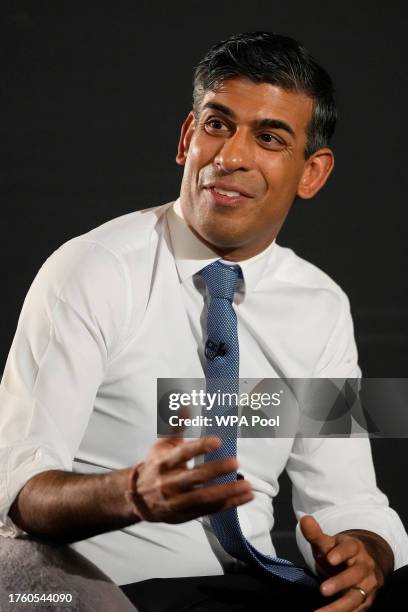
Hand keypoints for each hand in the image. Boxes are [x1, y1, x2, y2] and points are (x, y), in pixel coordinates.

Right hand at [125, 436, 253, 522]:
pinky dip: (229, 504)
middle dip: (216, 470)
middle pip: (195, 477)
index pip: (183, 454)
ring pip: (205, 497)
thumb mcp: (162, 446)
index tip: (218, 441)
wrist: (139, 499)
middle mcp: (169, 483)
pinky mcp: (186, 514)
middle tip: (236, 462)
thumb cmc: (156, 466)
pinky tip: (246, 497)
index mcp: (164, 462)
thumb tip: (185, 407)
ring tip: (247, 485)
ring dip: (228, 491)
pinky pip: (210, 510)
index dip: (200, 447)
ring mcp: (177, 501)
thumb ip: (176, 428)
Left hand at [300, 515, 383, 610]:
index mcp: (354, 548)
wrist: (360, 564)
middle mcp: (364, 566)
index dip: (340, 553)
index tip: (329, 558)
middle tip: (322, 589)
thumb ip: (315, 534)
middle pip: (355, 574)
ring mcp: (368, 584)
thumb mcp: (327, 543)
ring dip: (340, 606)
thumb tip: (304, 519)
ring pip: (356, 596)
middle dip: (340, 583)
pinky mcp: (367, 600)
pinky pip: (358, 609)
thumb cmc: (338, 552)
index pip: (350, 548)